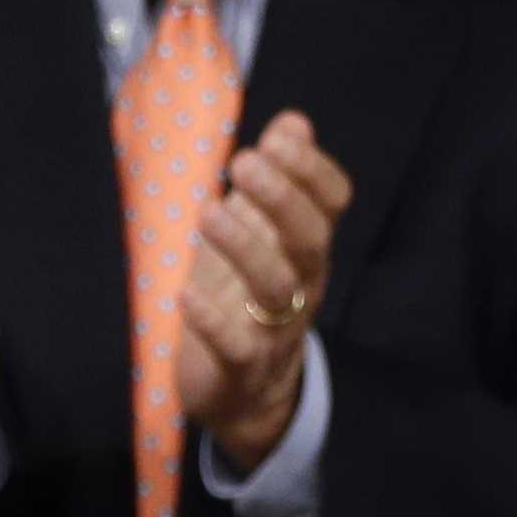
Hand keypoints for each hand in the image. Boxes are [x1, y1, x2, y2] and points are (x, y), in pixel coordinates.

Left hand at [178, 110, 352, 472]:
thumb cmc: (246, 297)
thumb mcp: (259, 236)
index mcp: (305, 250)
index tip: (279, 138)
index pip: (331, 207)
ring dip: (244, 246)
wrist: (246, 395)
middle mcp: (300, 285)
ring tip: (209, 210)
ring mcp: (274, 328)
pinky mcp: (240, 367)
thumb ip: (275, 183)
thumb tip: (294, 121)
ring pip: (274, 287)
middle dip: (280, 199)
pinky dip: (212, 320)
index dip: (313, 172)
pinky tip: (186, 292)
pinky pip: (236, 347)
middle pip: (308, 241)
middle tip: (242, 161)